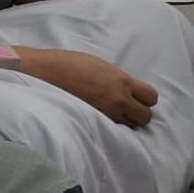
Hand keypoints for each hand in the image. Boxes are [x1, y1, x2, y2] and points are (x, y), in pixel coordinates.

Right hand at [20, 46, 158, 127]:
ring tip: (111, 113)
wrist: (42, 73)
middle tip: (125, 107)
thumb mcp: (99, 66)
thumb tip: (126, 89)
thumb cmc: (66, 64)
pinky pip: (113, 128)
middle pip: (146, 116)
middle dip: (138, 112)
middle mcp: (119, 99)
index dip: (144, 98)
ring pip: (131, 126)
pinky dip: (111, 125)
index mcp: (121, 81)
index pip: (151, 97)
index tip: (135, 96)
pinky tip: (100, 117)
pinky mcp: (95, 122)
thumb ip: (117, 79)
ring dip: (125, 121)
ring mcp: (107, 113)